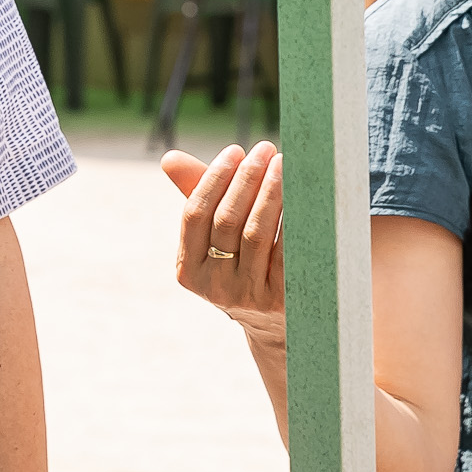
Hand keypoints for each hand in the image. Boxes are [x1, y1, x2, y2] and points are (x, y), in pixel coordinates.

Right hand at [161, 142, 285, 345]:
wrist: (278, 322)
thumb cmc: (243, 263)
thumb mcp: (216, 236)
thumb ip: (197, 195)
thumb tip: (169, 159)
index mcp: (189, 269)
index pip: (194, 214)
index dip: (213, 178)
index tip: (234, 150)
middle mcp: (214, 286)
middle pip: (226, 220)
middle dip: (245, 179)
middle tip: (264, 149)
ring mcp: (248, 296)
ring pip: (256, 232)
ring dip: (270, 191)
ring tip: (283, 163)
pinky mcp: (282, 299)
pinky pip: (286, 249)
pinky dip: (293, 217)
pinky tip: (302, 193)